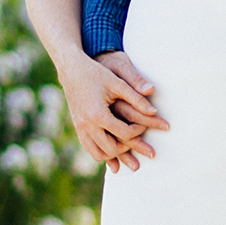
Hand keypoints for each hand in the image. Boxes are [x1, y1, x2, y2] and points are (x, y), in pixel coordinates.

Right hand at [61, 49, 165, 172]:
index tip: (145, 124)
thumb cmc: (97, 74)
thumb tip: (154, 112)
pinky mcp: (77, 128)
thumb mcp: (118, 83)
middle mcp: (87, 125)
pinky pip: (89, 148)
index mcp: (98, 114)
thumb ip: (136, 98)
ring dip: (114, 154)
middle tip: (138, 138)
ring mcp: (80, 128)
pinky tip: (113, 148)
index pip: (124, 133)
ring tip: (127, 147)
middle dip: (128, 147)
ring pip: (98, 154)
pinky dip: (102, 151)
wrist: (72, 70)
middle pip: (111, 149)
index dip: (139, 131)